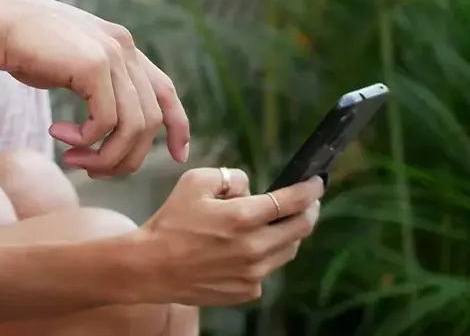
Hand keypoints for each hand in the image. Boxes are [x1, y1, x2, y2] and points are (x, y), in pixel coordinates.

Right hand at [0, 0, 189, 175]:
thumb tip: (110, 126)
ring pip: (133, 127)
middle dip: (125, 157)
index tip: (179, 154)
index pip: (165, 90)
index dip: (178, 124)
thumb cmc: (23, 46)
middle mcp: (124, 47)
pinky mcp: (94, 66)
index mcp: (122, 45)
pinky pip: (105, 122)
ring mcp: (112, 54)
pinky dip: (85, 140)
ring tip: (73, 158)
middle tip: (90, 169)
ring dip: (105, 156)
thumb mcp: (71, 64)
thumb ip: (96, 84)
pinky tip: (57, 134)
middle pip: (150, 120)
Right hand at [132, 168, 322, 305]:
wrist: (152, 266)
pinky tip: (248, 246)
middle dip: (309, 211)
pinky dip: (266, 254)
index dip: (309, 190)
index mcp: (242, 218)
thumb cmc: (171, 221)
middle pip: (300, 229)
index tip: (317, 182)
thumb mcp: (194, 182)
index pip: (290, 202)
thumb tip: (251, 187)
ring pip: (288, 250)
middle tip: (308, 201)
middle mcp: (254, 248)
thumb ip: (230, 177)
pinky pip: (268, 269)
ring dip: (289, 233)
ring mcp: (253, 274)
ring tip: (278, 221)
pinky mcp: (247, 292)